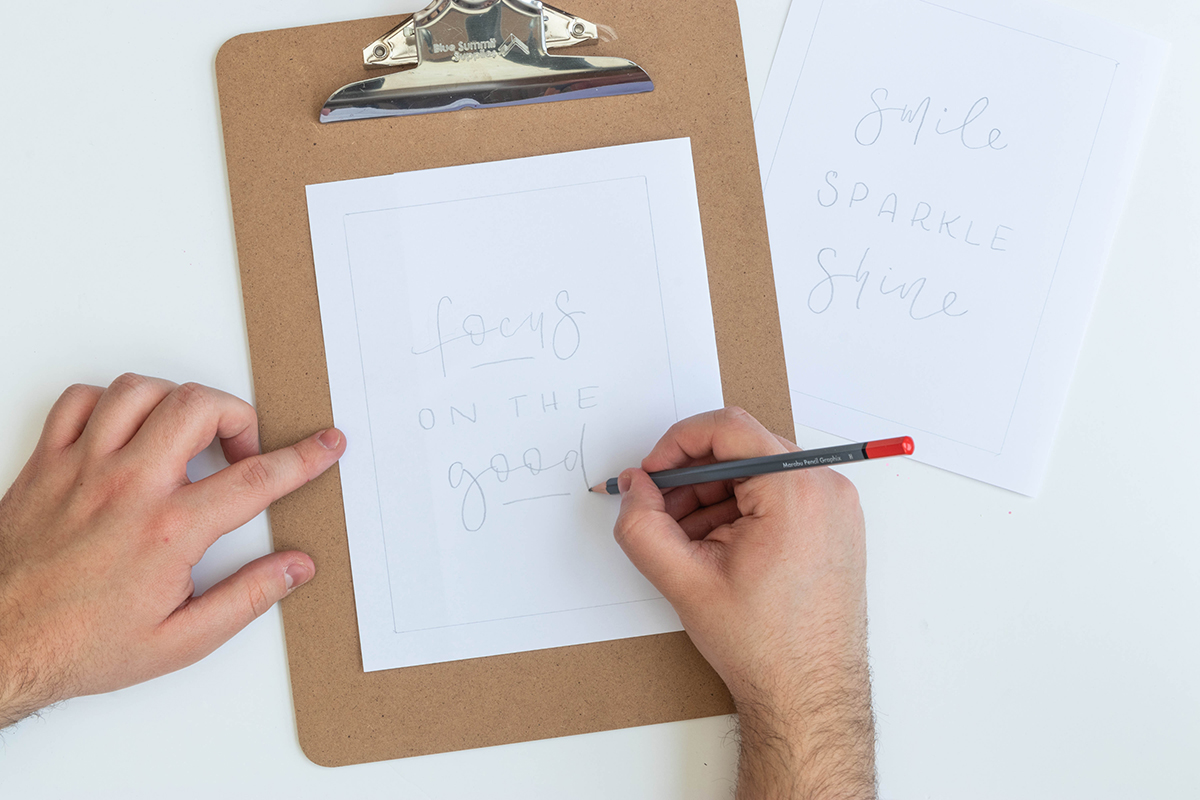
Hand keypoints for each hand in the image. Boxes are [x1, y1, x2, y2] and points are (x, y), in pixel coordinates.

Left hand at [0, 374, 345, 727]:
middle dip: (238, 417)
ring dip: (177, 403)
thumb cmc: (78, 646)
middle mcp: (126, 487)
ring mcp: (81, 468)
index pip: (256, 478)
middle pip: (199, 407)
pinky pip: (81, 400)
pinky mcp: (46, 464)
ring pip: (141, 391)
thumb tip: (295, 569)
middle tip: (241, 451)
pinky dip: (112, 403)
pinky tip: (127, 429)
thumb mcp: (180, 641)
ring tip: (187, 435)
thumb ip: (247, 599)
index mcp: (167, 531)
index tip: (325, 445)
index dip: (303, 458)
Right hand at [613, 407, 874, 798]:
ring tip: (688, 543)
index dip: (677, 444)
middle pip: (742, 450)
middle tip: (660, 512)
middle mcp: (824, 488)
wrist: (809, 694)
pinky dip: (741, 509)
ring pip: (757, 472)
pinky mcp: (834, 523)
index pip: (728, 429)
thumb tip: (633, 486)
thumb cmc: (763, 645)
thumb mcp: (684, 581)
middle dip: (692, 477)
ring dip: (713, 496)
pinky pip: (779, 493)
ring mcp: (835, 505)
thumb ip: (643, 526)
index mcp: (795, 492)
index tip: (651, 473)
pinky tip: (718, 548)